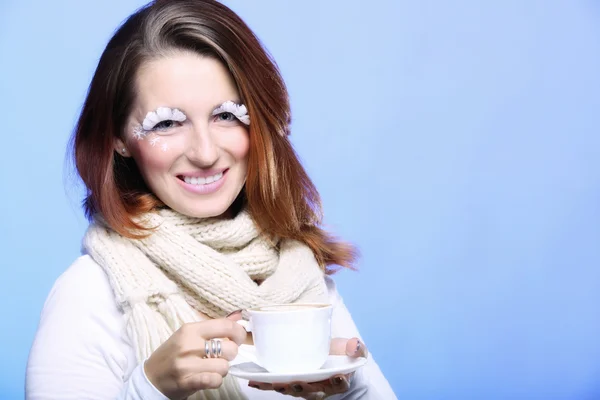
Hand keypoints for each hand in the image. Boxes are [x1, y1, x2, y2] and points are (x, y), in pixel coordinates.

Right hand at [144, 316, 246, 399]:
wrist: (151, 377)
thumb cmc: (173, 354)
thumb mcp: (190, 335)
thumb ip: (215, 326)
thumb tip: (239, 316)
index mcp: (190, 329)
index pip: (225, 326)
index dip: (238, 333)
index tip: (238, 339)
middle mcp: (189, 345)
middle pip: (229, 348)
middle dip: (230, 354)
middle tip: (221, 356)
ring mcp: (187, 364)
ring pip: (224, 367)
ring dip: (221, 370)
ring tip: (212, 368)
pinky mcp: (186, 382)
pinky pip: (214, 380)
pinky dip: (216, 380)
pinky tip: (209, 378)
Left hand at [248, 337, 367, 398]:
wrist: (330, 360)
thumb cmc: (341, 356)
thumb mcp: (352, 350)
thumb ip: (357, 347)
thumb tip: (355, 345)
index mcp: (336, 381)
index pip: (339, 384)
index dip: (338, 382)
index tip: (337, 377)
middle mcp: (319, 387)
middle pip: (311, 391)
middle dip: (303, 388)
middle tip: (297, 382)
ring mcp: (303, 386)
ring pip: (292, 390)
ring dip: (283, 387)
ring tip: (273, 383)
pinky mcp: (288, 381)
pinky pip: (276, 384)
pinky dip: (265, 384)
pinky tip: (254, 380)